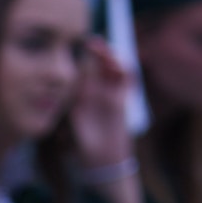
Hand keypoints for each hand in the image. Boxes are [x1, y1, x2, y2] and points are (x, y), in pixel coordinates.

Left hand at [70, 37, 133, 169]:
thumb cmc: (83, 145)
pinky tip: (123, 69)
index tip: (87, 44)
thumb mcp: (74, 122)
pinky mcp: (123, 101)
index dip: (87, 57)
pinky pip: (127, 82)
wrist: (102, 160)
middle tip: (98, 43)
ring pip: (114, 70)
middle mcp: (96, 92)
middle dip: (101, 53)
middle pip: (100, 65)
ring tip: (110, 58)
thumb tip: (78, 82)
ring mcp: (110, 95)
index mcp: (81, 95)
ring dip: (114, 61)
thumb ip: (78, 103)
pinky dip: (127, 73)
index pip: (85, 69)